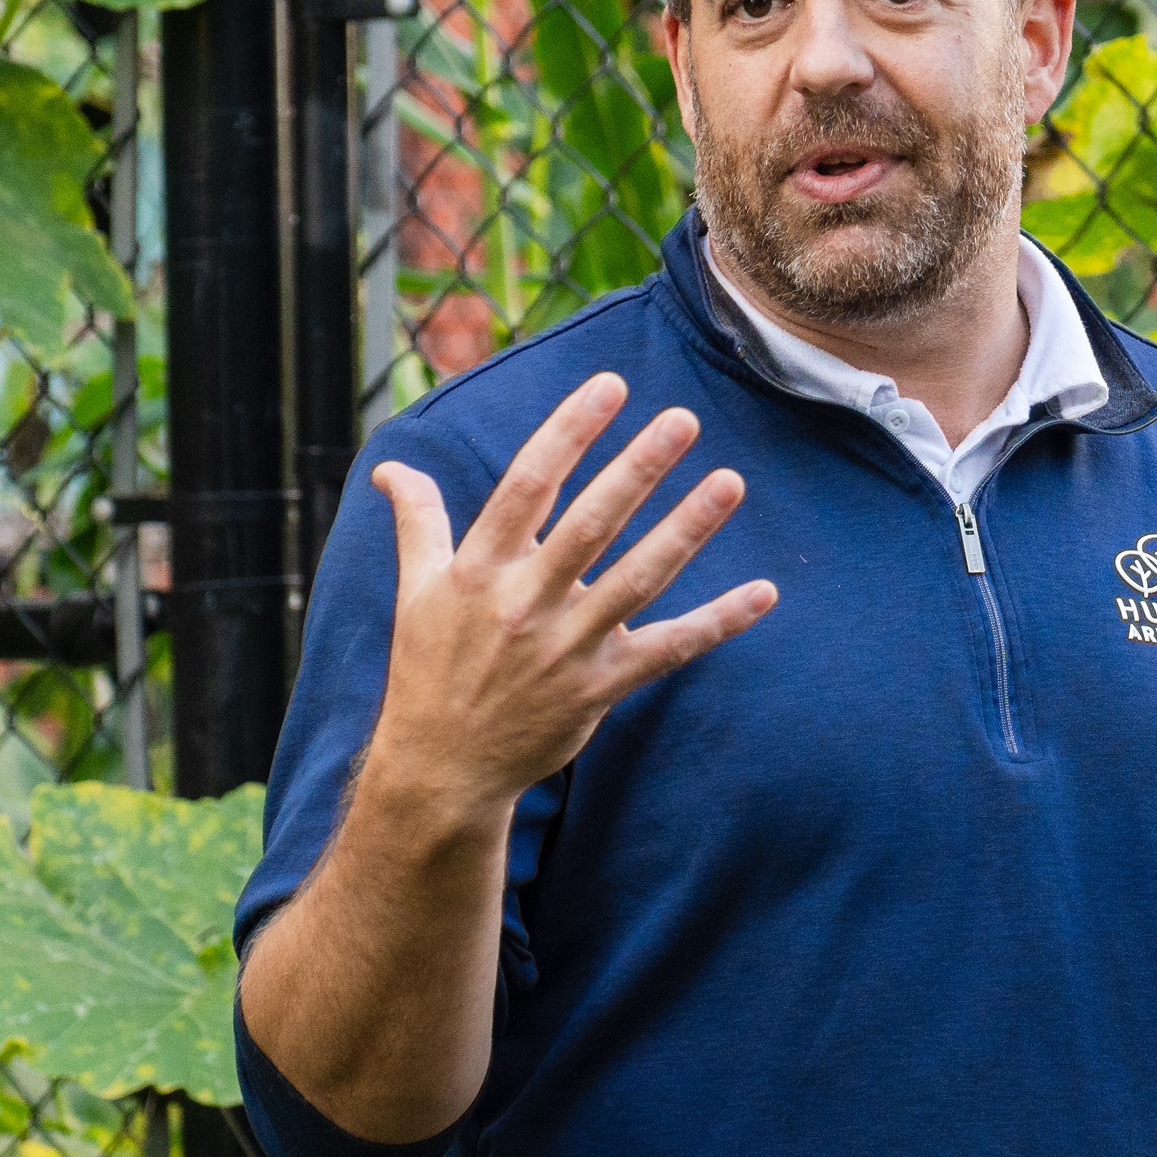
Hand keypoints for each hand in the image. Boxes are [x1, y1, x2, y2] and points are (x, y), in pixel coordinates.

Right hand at [358, 371, 775, 828]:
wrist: (442, 769)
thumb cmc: (428, 671)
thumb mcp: (415, 591)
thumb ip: (418, 522)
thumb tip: (392, 468)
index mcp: (479, 568)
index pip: (528, 485)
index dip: (570, 432)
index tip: (610, 387)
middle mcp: (525, 602)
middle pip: (592, 523)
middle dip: (639, 468)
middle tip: (683, 420)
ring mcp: (567, 647)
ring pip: (639, 578)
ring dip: (687, 529)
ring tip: (730, 482)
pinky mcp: (600, 688)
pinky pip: (668, 650)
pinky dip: (718, 623)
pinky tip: (764, 593)